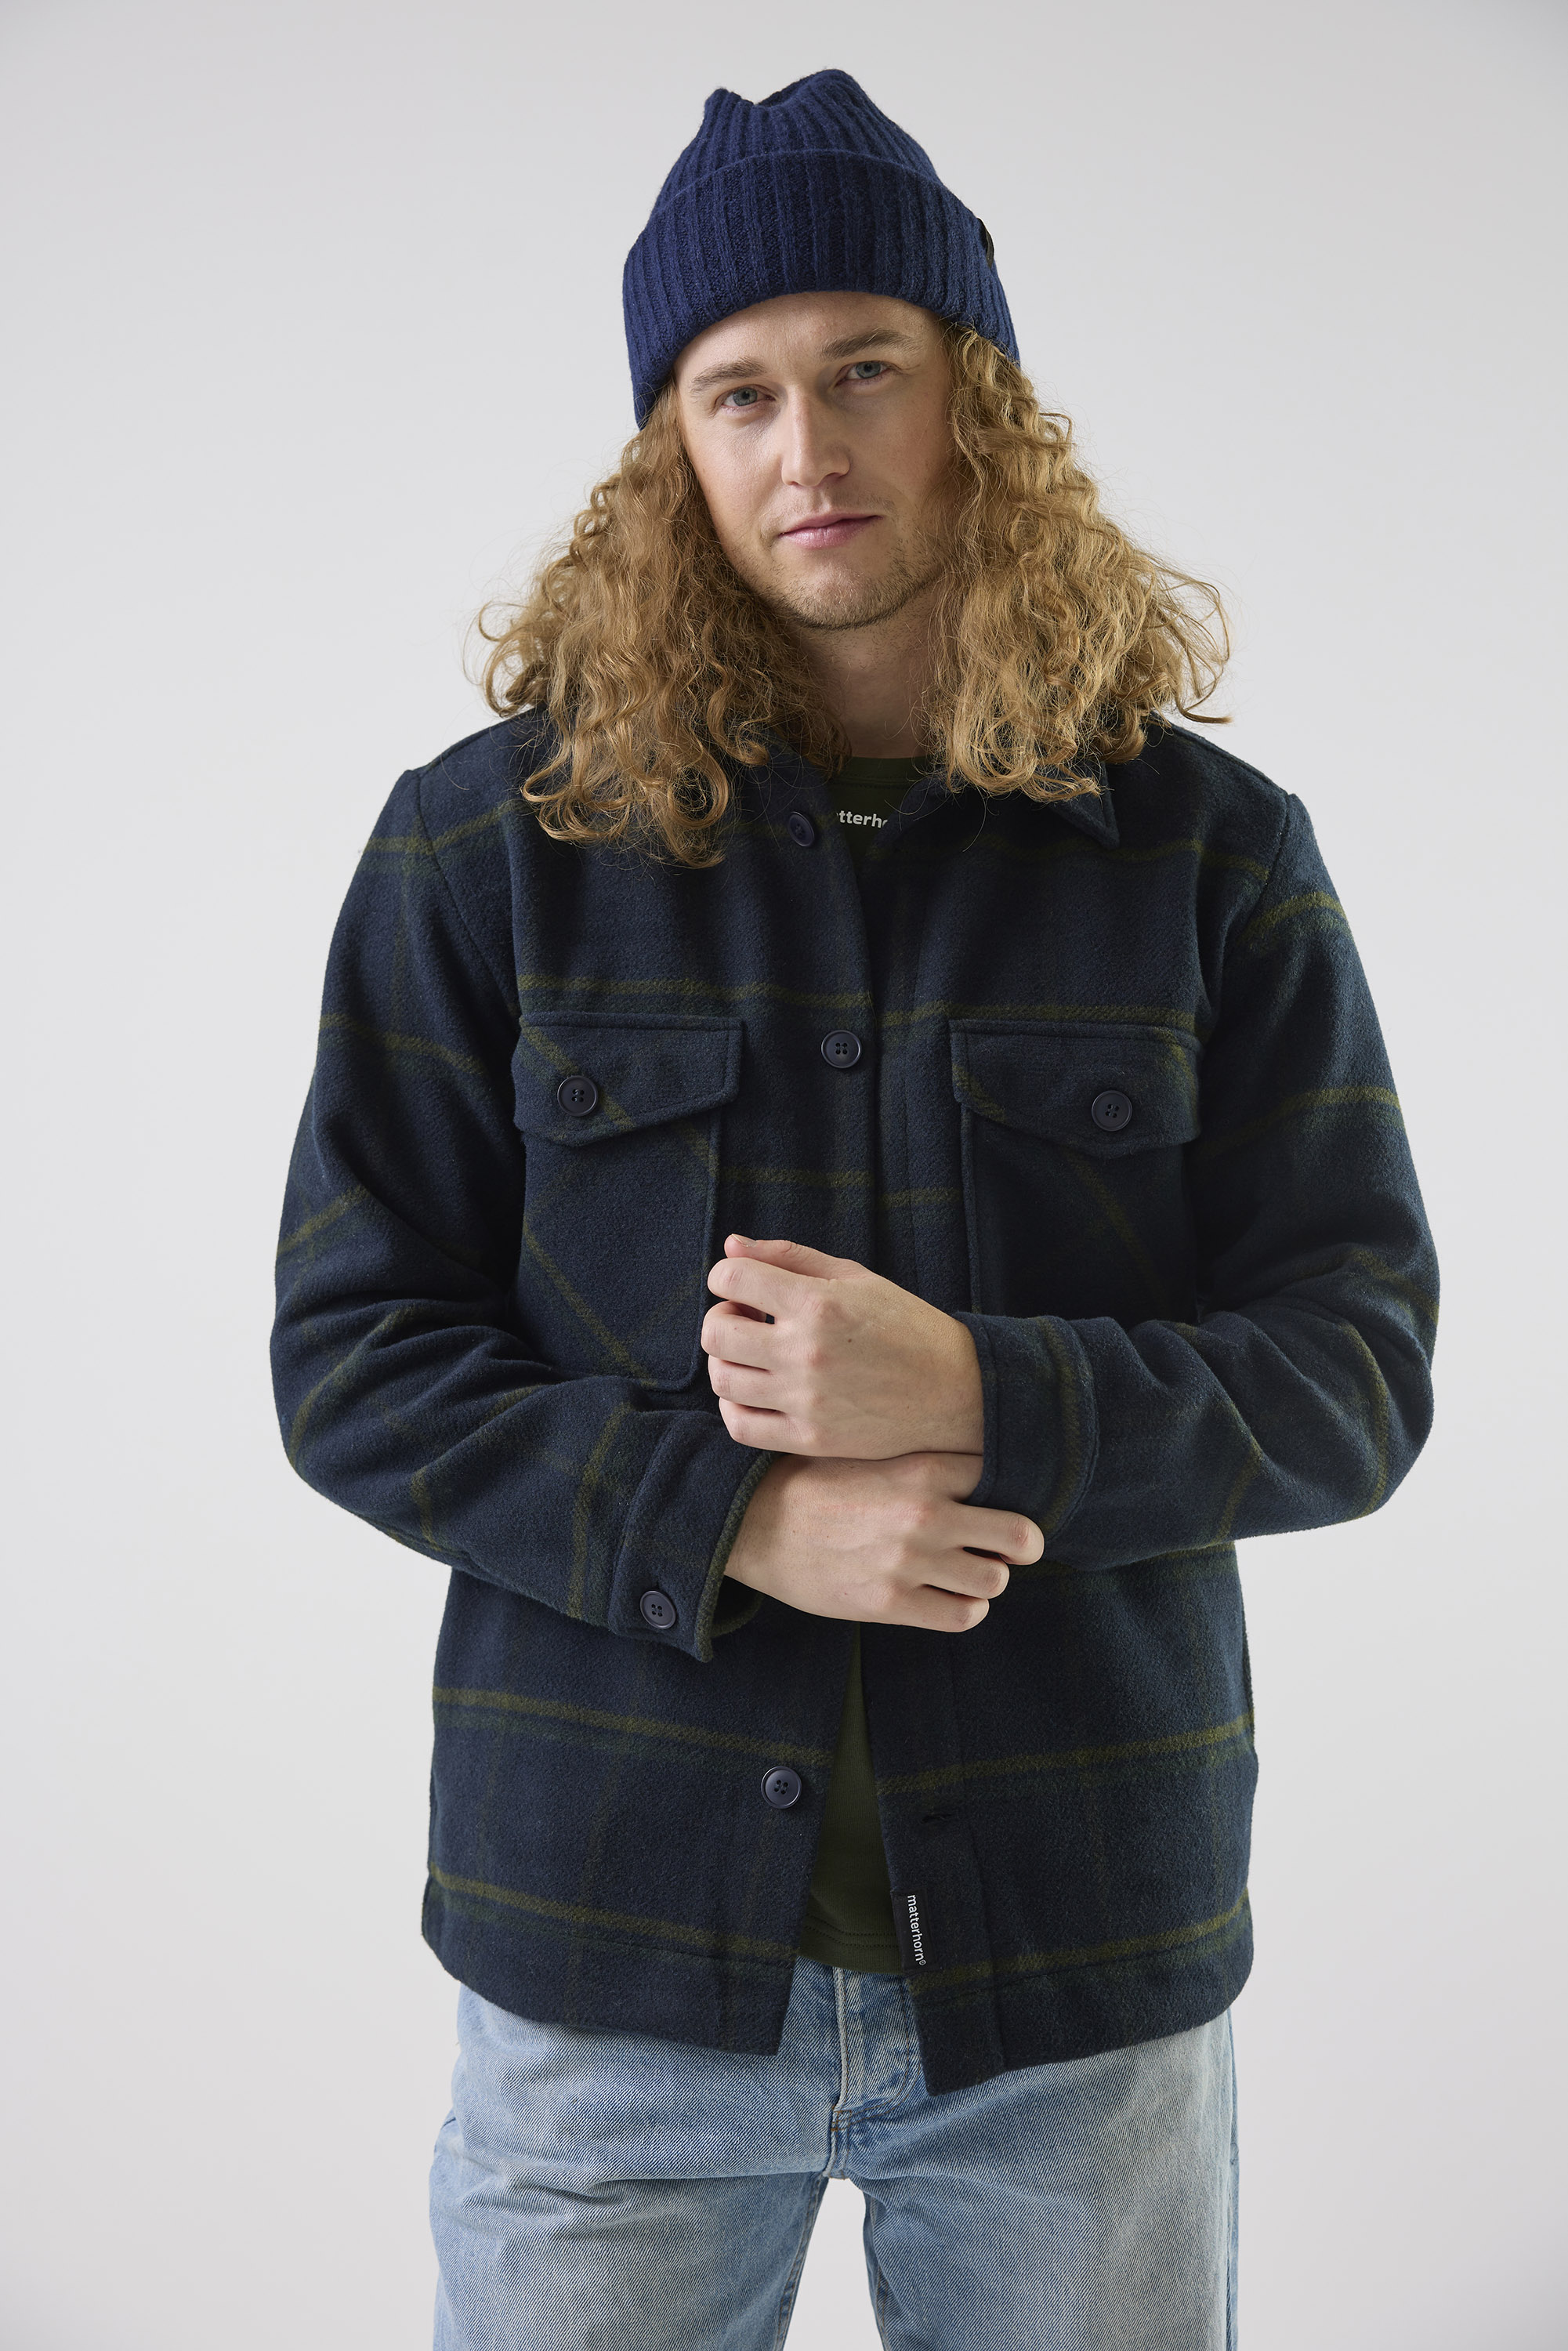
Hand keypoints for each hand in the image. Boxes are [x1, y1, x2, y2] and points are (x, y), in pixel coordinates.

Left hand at [702, 1235, 983, 1457]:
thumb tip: (731, 1245)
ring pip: (722, 1380)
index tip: (741, 1284)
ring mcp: (806, 1400)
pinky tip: (754, 1391)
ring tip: (753, 1355)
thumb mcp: (855, 1277)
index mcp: (818, 1304)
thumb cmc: (905, 1325)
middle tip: (746, 1319)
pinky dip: (733, 1406)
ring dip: (726, 1361)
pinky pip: (740, 1426)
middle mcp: (806, 1352)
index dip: (726, 1275)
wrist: (955, 1389)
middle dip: (721, 1317)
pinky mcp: (811, 1438)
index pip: (731, 1278)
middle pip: (716, 1332)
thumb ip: (790, 1258)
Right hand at [723, 1452, 1043, 1632]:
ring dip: (988, 1578)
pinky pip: (962, 1616)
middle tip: (1012, 1546)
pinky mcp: (890, 1604)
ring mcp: (909, 1562)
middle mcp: (924, 1514)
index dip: (1005, 1489)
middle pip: (1019, 1536)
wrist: (753, 1522)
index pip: (1001, 1477)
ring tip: (969, 1571)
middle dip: (1022, 1543)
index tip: (997, 1498)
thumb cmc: (813, 1482)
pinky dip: (966, 1609)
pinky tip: (950, 1597)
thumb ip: (922, 1459)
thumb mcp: (869, 1449)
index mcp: (922, 1468)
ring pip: (994, 1580)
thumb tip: (976, 1468)